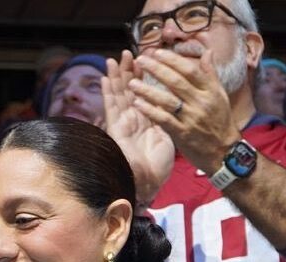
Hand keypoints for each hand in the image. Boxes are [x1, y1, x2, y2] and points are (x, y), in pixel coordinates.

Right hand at [103, 52, 175, 205]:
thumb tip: (180, 101)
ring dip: (116, 77)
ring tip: (114, 60)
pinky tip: (105, 80)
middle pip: (129, 90)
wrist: (150, 184)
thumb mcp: (170, 134)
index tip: (147, 58)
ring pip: (118, 96)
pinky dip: (108, 94)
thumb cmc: (159, 164)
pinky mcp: (116, 131)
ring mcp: (123, 124)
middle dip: (128, 71)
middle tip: (129, 53)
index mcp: (147, 118)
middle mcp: (133, 119)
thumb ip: (172, 115)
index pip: (145, 92)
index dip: (144, 75)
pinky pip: (111, 109)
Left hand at [127, 48, 242, 176]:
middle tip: (140, 60)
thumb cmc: (220, 121)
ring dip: (148, 90)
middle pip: (176, 82)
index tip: (157, 52)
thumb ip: (210, 74)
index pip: (190, 70)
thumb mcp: (220, 96)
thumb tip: (208, 52)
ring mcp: (191, 118)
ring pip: (167, 100)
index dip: (173, 60)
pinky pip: (164, 120)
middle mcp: (201, 102)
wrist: (224, 152)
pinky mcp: (182, 134)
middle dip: (156, 69)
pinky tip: (137, 103)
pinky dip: (150, 111)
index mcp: (210, 91)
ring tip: (132, 83)